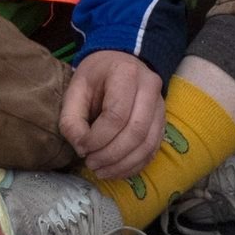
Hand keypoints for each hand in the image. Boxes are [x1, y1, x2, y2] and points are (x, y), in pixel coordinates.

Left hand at [61, 49, 164, 183]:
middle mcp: (150, 87)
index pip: (116, 115)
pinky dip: (134, 165)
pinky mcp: (162, 121)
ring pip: (147, 144)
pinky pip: (153, 149)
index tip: (81, 148)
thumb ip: (71, 118)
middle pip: (135, 132)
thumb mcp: (76, 88)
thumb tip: (81, 148)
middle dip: (110, 155)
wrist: (120, 63)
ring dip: (122, 164)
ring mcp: (161, 105)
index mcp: (126, 73)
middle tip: (91, 163)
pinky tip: (116, 171)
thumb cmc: (96, 76)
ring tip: (101, 171)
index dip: (97, 138)